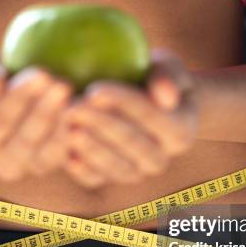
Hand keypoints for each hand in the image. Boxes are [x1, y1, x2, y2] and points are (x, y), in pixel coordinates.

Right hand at [0, 51, 72, 181]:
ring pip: (49, 156)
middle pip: (24, 142)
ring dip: (66, 127)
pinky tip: (94, 113)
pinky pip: (70, 160)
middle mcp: (1, 164)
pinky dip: (81, 139)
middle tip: (65, 85)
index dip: (19, 98)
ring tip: (81, 99)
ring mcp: (30, 170)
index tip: (41, 73)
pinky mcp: (55, 168)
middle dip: (45, 113)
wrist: (9, 107)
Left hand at [64, 49, 200, 187]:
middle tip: (74, 108)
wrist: (146, 110)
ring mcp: (135, 173)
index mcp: (180, 133)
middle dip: (101, 126)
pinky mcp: (110, 180)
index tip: (95, 90)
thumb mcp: (166, 66)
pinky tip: (65, 154)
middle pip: (131, 143)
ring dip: (89, 148)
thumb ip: (167, 75)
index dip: (123, 103)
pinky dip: (80, 169)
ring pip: (114, 166)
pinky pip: (95, 178)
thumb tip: (166, 96)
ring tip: (67, 127)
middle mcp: (160, 159)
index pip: (150, 116)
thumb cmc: (154, 78)